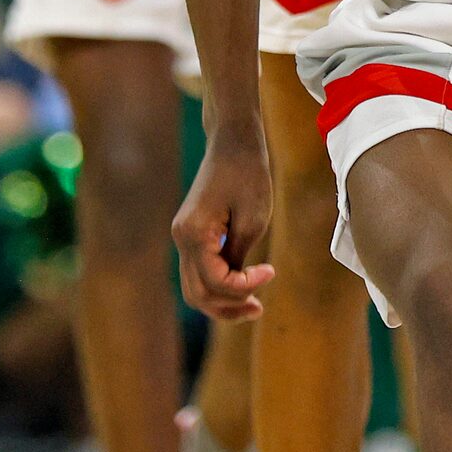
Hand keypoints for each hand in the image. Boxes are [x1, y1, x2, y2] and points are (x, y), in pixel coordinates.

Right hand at [172, 130, 276, 319]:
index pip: (215, 282)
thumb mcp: (253, 219)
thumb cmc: (248, 174)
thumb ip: (239, 257)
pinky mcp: (192, 234)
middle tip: (258, 310)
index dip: (243, 288)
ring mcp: (183, 237)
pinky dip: (219, 285)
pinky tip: (243, 287)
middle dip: (228, 307)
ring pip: (195, 287)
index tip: (270, 272)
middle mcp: (181, 239)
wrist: (234, 142)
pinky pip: (200, 271)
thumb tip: (234, 286)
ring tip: (252, 307)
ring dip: (222, 301)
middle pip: (197, 293)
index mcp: (193, 234)